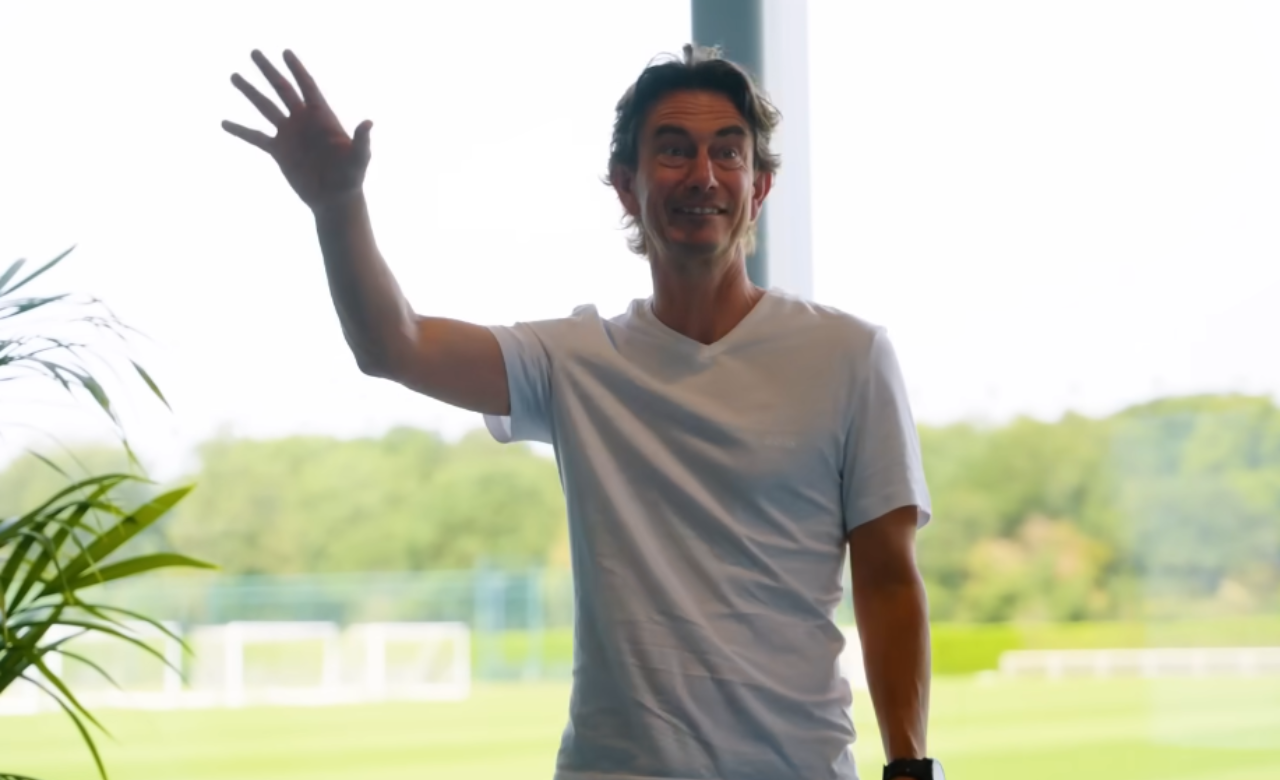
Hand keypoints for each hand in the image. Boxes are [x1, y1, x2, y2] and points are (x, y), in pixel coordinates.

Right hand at [222, 50, 372, 210]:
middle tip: (254, 52)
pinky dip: (240, 130)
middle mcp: (303, 120)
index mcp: (322, 116)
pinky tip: (224, 123)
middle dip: (268, 71)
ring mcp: (289, 134)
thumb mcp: (358, 158)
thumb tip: (368, 123)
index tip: (285, 52)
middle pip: (283, 89)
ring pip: (266, 107)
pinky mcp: (279, 151)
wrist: (334, 198)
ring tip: (234, 76)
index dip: (297, 69)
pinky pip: (256, 137)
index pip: (307, 86)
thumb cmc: (351, 177)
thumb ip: (361, 140)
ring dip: (250, 92)